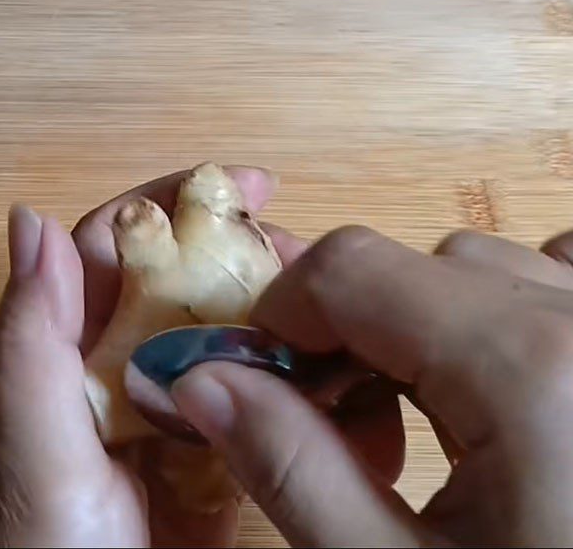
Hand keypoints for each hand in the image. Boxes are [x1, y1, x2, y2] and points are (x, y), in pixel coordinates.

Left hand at [0, 167, 314, 547]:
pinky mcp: (211, 464)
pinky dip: (299, 390)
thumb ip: (29, 343)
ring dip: (281, 318)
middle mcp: (119, 367)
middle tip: (312, 256)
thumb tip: (31, 217)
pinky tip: (343, 384)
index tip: (251, 183)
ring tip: (337, 313)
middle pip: (186, 282)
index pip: (119, 244)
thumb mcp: (28, 450)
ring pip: (229, 339)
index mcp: (68, 347)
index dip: (177, 201)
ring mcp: (171, 415)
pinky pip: (258, 408)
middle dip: (246, 255)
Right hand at [172, 227, 572, 546]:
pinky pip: (561, 281)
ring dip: (430, 328)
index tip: (264, 385)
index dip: (283, 316)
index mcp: (528, 369)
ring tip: (434, 427)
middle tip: (351, 434)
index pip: (352, 268)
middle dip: (355, 334)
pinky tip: (514, 395)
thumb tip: (199, 381)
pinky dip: (511, 315)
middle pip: (419, 267)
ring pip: (489, 271)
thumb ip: (290, 468)